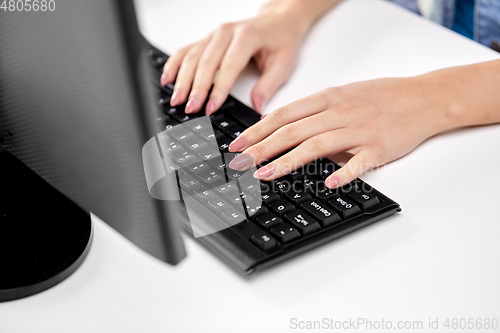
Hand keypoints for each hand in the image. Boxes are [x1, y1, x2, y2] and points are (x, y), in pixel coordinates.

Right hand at [160, 1, 313, 114]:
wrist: (278, 21)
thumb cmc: (282, 40)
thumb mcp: (285, 62)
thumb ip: (270, 85)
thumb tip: (257, 105)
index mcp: (247, 37)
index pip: (229, 66)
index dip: (218, 89)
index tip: (210, 107)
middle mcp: (227, 33)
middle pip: (206, 62)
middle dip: (196, 88)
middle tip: (190, 108)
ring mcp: (214, 34)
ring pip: (192, 57)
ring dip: (182, 79)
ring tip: (176, 99)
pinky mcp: (207, 39)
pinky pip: (186, 50)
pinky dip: (174, 64)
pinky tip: (167, 79)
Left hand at [228, 76, 454, 187]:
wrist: (423, 98)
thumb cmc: (381, 96)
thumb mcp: (343, 94)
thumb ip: (314, 111)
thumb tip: (284, 128)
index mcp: (328, 98)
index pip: (283, 115)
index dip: (257, 130)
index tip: (238, 144)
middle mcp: (339, 113)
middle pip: (292, 131)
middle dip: (261, 148)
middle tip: (240, 163)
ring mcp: (358, 130)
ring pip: (316, 145)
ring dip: (287, 161)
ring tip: (265, 174)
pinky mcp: (378, 148)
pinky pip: (359, 162)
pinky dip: (343, 173)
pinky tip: (328, 183)